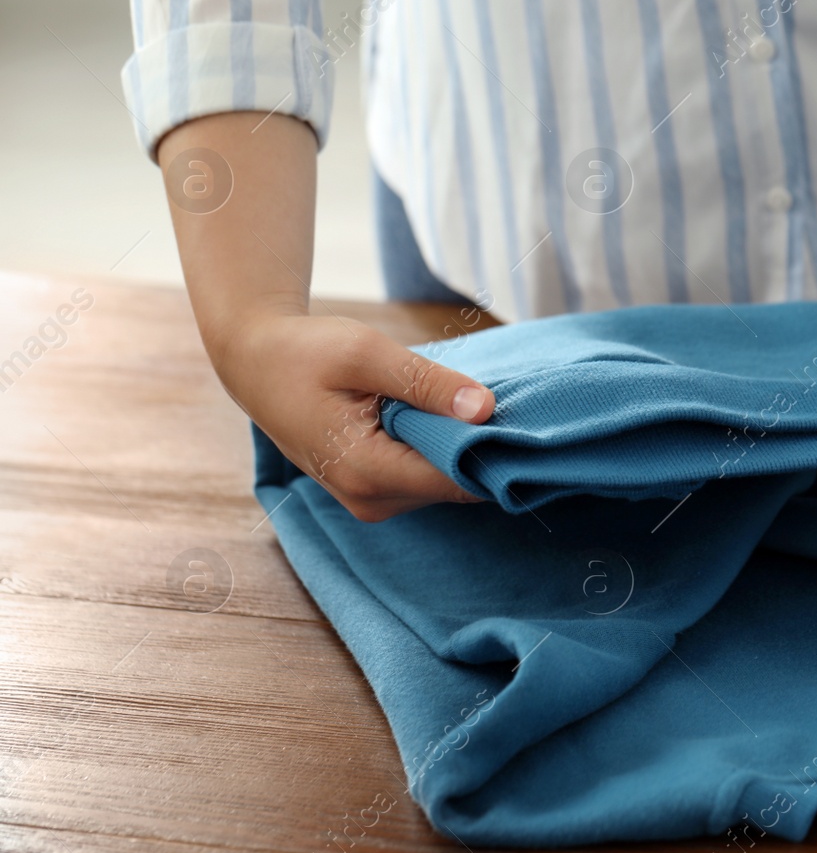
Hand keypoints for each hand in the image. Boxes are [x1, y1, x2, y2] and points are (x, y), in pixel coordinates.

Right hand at [155, 111, 494, 521]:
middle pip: (453, 485)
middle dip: (480, 447)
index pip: (455, 481)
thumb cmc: (305, 352)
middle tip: (504, 401)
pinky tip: (445, 414)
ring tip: (469, 402)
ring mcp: (370, 500)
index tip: (525, 421)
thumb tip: (486, 409)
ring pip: (443, 482)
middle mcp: (369, 500)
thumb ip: (427, 383)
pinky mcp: (374, 490)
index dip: (494, 454)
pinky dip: (441, 448)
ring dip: (460, 446)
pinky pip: (425, 475)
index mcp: (365, 471)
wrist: (255, 361)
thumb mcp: (367, 354)